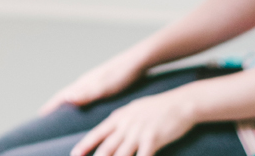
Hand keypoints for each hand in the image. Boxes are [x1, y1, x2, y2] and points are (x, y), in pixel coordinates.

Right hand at [40, 49, 149, 115]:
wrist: (138, 61)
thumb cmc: (122, 74)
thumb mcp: (104, 86)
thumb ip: (86, 93)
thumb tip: (66, 99)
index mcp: (84, 83)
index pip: (62, 96)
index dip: (51, 106)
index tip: (40, 115)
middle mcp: (87, 82)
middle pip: (66, 95)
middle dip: (56, 106)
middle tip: (47, 118)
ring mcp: (95, 82)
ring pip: (77, 95)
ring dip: (69, 104)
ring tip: (64, 116)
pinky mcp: (104, 84)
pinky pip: (87, 95)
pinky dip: (82, 103)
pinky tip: (88, 108)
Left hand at [70, 91, 195, 155]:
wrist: (181, 103)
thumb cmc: (159, 107)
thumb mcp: (135, 109)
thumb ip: (121, 119)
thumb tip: (110, 127)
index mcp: (119, 117)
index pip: (97, 133)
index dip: (85, 145)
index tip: (74, 154)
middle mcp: (125, 125)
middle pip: (106, 148)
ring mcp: (138, 132)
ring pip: (121, 155)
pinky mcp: (152, 139)